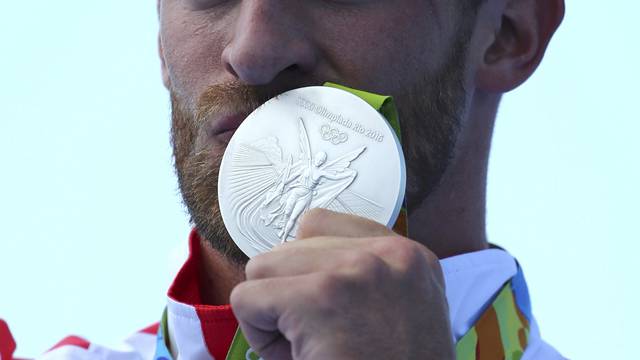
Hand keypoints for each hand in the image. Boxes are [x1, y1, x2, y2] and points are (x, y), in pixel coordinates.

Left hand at [230, 209, 454, 359]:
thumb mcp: (392, 310)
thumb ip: (358, 273)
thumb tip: (290, 254)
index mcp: (408, 256)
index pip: (319, 225)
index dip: (305, 271)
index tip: (325, 309)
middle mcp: (391, 254)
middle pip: (288, 245)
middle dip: (289, 293)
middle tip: (321, 338)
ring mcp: (358, 270)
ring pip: (263, 267)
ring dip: (272, 310)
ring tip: (308, 346)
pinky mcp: (323, 297)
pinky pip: (247, 298)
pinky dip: (257, 332)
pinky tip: (296, 356)